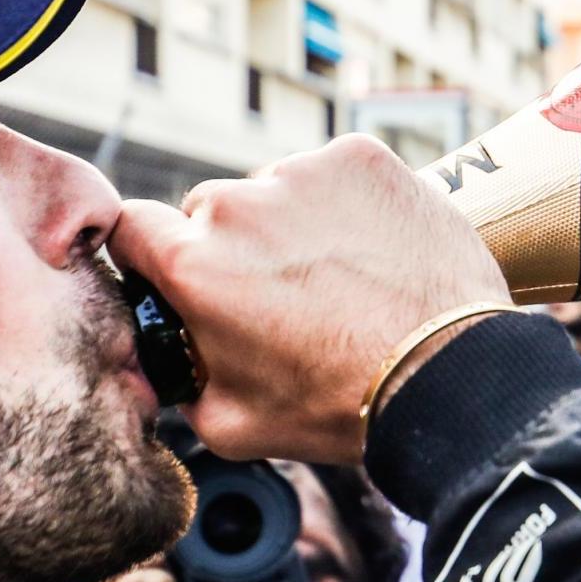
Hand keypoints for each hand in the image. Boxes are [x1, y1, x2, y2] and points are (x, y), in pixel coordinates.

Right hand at [111, 136, 510, 462]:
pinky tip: (372, 250)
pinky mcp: (360, 157)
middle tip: (282, 294)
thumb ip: (180, 381)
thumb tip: (169, 362)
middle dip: (233, 247)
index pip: (134, 228)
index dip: (153, 252)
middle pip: (210, 211)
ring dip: (293, 223)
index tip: (179, 272)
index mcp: (194, 267)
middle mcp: (240, 206)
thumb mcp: (230, 424)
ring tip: (341, 277)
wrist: (446, 373)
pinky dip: (346, 202)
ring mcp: (303, 173)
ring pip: (275, 190)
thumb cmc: (339, 404)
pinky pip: (332, 174)